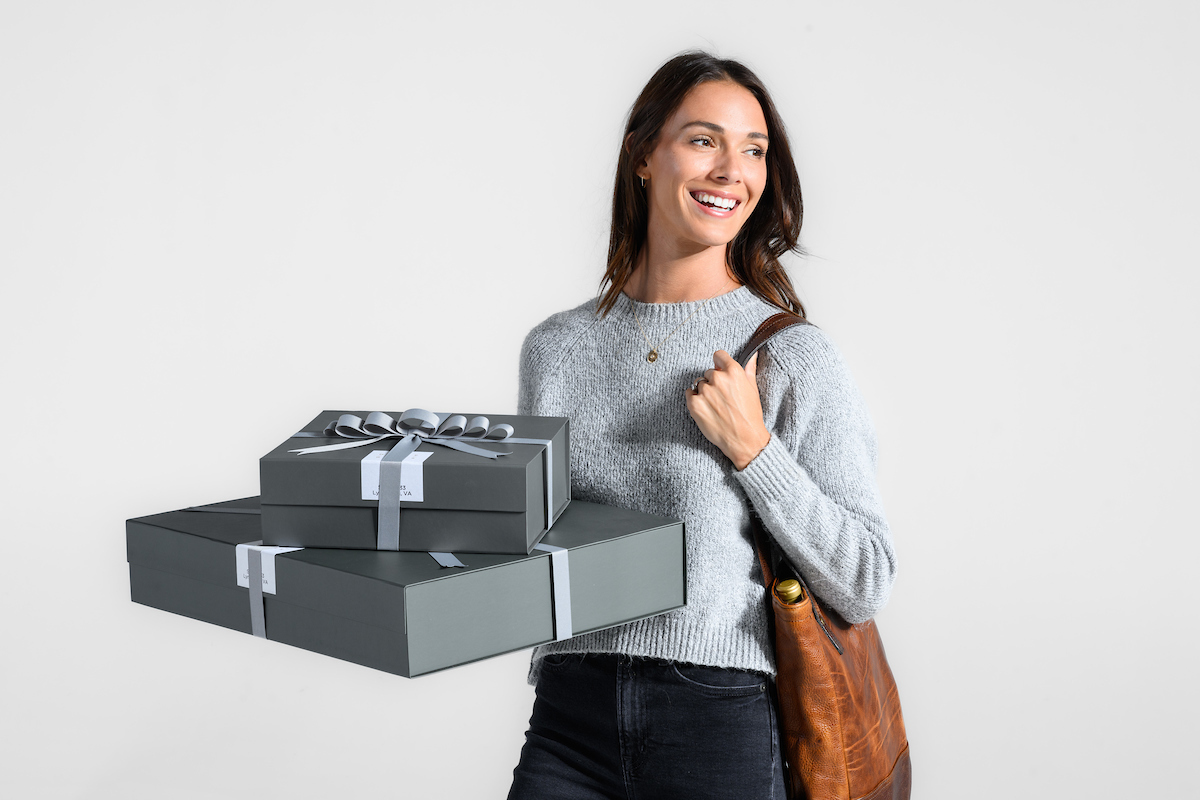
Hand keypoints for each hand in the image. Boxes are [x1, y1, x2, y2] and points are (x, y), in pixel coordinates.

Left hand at [685, 350, 770, 470]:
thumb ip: (749, 369)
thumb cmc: (750, 415)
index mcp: (734, 372)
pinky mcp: (694, 404)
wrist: (744, 439)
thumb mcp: (753, 389)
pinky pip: (689, 393)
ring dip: (704, 392)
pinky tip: (706, 409)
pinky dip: (694, 399)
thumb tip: (752, 355)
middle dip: (714, 382)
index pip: (718, 355)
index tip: (721, 371)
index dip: (720, 364)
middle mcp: (718, 379)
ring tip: (716, 406)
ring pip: (699, 384)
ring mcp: (705, 392)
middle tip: (722, 397)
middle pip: (709, 372)